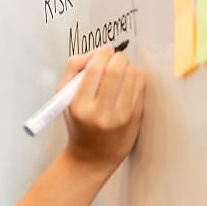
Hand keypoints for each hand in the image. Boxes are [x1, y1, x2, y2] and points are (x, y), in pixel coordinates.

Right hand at [60, 44, 146, 168]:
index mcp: (79, 105)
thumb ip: (72, 70)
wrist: (94, 155)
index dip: (102, 54)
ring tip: (121, 71)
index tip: (105, 49)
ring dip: (128, 66)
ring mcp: (122, 115)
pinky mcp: (137, 117)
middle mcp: (101, 111)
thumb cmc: (78, 123)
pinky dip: (136, 77)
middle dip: (117, 57)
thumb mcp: (64, 98)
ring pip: (133, 75)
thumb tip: (93, 53)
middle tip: (115, 57)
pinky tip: (128, 81)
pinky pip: (142, 86)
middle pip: (116, 70)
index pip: (94, 70)